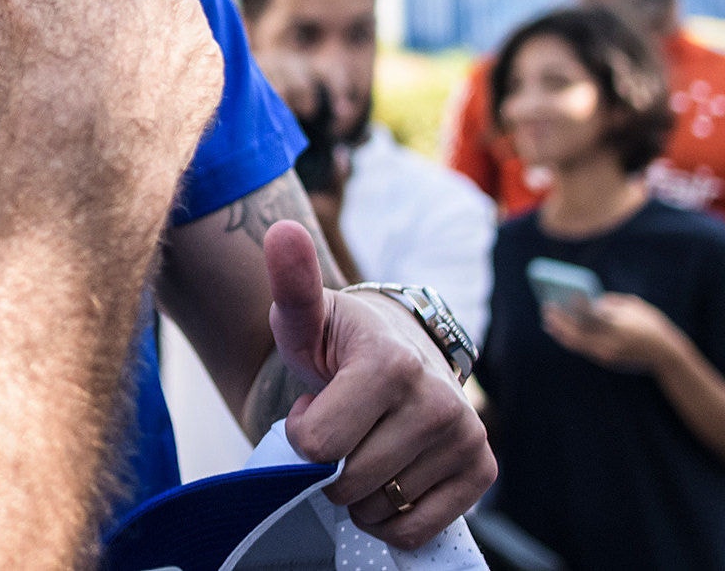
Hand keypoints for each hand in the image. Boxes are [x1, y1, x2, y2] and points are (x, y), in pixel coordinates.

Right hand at [0, 0, 223, 221]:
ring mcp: (182, 10)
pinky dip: (149, 69)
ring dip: (115, 27)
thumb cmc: (17, 57)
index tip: (10, 8)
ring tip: (80, 75)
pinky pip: (172, 55)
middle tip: (42, 44)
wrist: (79, 145)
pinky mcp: (205, 62)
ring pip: (140, 7)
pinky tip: (119, 97)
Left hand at [263, 221, 494, 548]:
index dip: (302, 432)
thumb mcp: (305, 315)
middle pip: (347, 481)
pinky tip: (385, 479)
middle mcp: (438, 401)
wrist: (395, 348)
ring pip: (380, 507)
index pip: (317, 445)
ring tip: (363, 443)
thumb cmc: (338, 338)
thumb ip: (291, 282)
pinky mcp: (481, 470)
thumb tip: (280, 230)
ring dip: (357, 491)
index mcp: (390, 364)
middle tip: (338, 426)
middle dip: (326, 465)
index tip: (314, 404)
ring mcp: (465, 437)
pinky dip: (390, 518)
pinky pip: (417, 530)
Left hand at [543, 293, 678, 373]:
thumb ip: (610, 302)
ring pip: (576, 344)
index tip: (558, 297)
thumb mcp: (633, 306)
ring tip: (548, 320)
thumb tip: (590, 300)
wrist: (666, 353)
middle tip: (546, 307)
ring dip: (560, 332)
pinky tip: (561, 331)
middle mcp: (611, 342)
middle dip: (558, 320)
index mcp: (619, 326)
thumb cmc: (650, 323)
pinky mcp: (606, 359)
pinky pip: (583, 348)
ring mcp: (608, 353)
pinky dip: (570, 339)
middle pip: (576, 332)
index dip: (571, 307)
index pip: (589, 316)